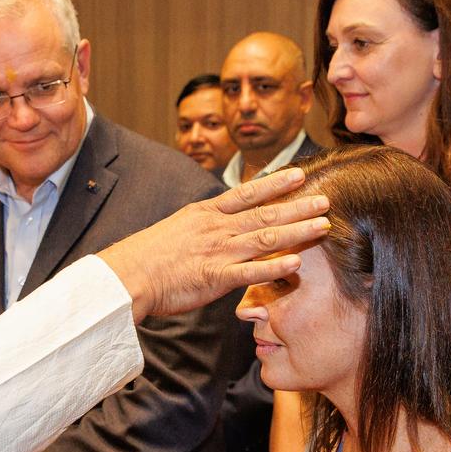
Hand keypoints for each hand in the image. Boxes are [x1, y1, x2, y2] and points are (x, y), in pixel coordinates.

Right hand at [97, 168, 329, 320]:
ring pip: (265, 238)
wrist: (125, 276)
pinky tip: (296, 263)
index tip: (300, 174)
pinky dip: (275, 267)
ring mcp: (218, 252)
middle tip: (325, 199)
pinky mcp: (215, 277)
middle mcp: (217, 228)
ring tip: (323, 225)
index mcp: (206, 214)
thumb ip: (202, 227)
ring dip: (297, 231)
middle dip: (298, 206)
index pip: (247, 194)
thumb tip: (218, 225)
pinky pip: (251, 272)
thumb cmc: (146, 256)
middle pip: (265, 213)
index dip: (276, 183)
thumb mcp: (176, 228)